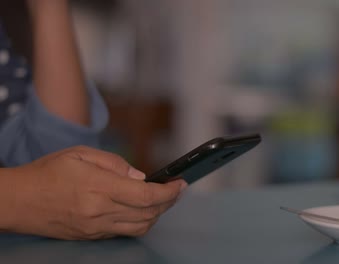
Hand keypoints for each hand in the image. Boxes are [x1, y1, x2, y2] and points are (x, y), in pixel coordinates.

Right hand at [3, 146, 186, 239]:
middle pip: (149, 214)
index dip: (169, 192)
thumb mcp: (80, 154)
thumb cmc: (47, 173)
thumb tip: (140, 176)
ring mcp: (96, 227)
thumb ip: (114, 163)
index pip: (146, 195)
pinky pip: (124, 232)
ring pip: (140, 227)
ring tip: (163, 200)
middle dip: (169, 202)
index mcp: (98, 188)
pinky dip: (140, 222)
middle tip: (176, 190)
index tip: (181, 184)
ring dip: (157, 214)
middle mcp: (100, 212)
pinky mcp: (91, 235)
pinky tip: (142, 210)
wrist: (18, 201)